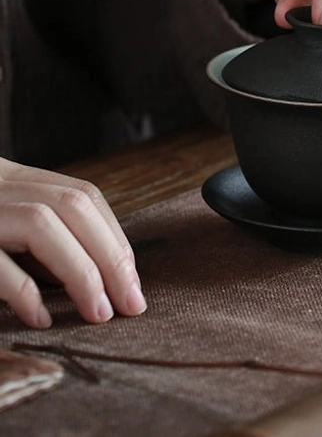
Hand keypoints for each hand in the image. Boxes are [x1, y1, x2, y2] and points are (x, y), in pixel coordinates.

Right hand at [0, 160, 145, 327]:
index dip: (113, 236)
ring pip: (42, 225)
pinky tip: (42, 319)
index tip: (132, 280)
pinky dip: (24, 292)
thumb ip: (44, 242)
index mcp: (14, 178)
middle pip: (73, 206)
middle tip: (130, 303)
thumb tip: (98, 277)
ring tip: (99, 313)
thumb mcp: (5, 227)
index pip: (83, 196)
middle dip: (110, 256)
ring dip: (80, 272)